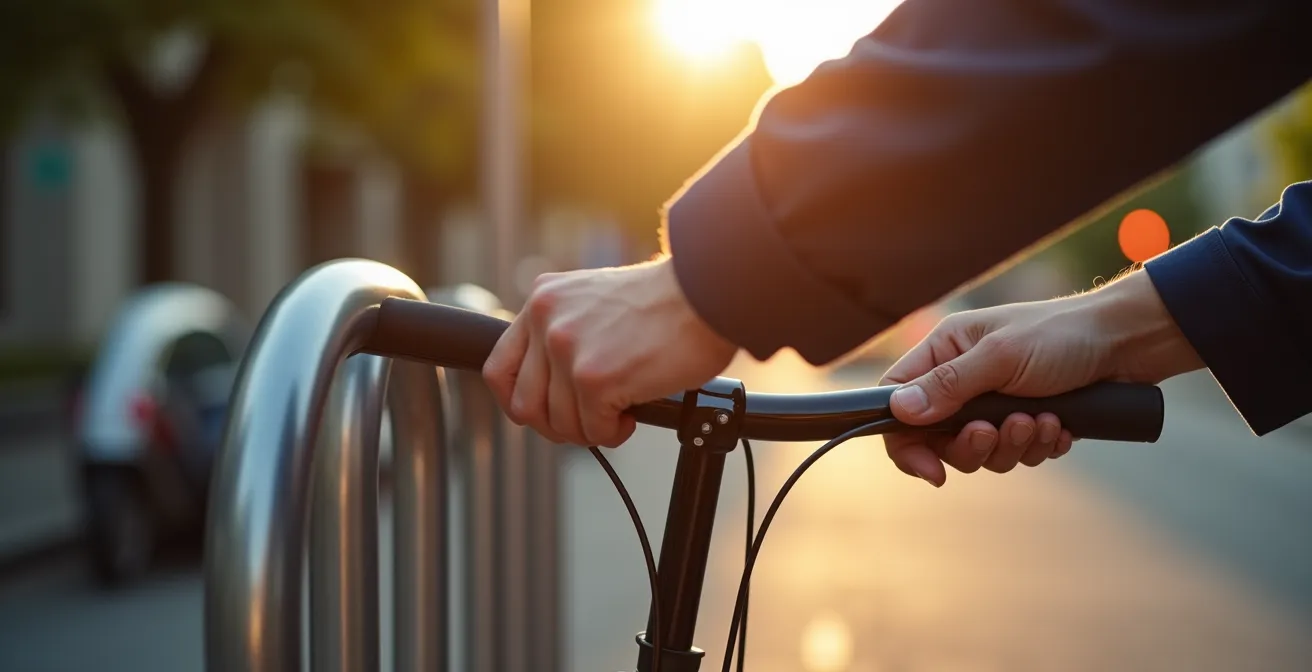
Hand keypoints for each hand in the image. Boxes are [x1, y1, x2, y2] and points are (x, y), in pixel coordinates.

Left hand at [483, 257, 737, 446]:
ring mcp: (567, 350)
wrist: (706, 293)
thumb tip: (550, 384)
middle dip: (557, 425)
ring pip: (558, 423)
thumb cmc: (665, 302)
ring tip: (618, 413)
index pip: (500, 368)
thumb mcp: (594, 300)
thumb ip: (564, 330)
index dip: (518, 401)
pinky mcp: (594, 378)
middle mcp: (547, 322)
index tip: (544, 412)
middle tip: (589, 420)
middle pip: (524, 405)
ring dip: (589, 429)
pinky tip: (632, 413)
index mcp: (542, 300)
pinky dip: (613, 432)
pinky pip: (592, 430)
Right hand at [879, 271, 1201, 486]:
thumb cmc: (1062, 335)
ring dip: (1012, 445)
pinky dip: (1038, 446)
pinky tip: (1059, 425)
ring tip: (1040, 421)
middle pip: (940, 438)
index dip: (906, 441)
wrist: (1127, 343)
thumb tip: (898, 411)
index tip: (931, 470)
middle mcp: (964, 378)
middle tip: (995, 433)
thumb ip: (948, 386)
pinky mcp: (1027, 420)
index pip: (898, 401)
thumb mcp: (1000, 358)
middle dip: (973, 445)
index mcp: (946, 350)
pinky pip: (1017, 454)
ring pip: (981, 452)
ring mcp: (995, 402)